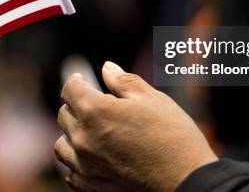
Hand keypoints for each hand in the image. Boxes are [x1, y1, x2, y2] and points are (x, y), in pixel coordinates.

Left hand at [54, 61, 216, 191]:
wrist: (187, 180)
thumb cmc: (172, 136)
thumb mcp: (152, 98)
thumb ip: (124, 81)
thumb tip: (107, 68)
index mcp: (95, 111)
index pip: (70, 89)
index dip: (76, 80)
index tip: (82, 78)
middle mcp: (83, 139)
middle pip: (64, 115)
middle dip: (76, 104)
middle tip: (95, 103)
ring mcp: (86, 166)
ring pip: (62, 145)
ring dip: (72, 133)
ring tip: (91, 130)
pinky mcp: (92, 187)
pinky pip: (71, 173)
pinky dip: (77, 162)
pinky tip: (93, 156)